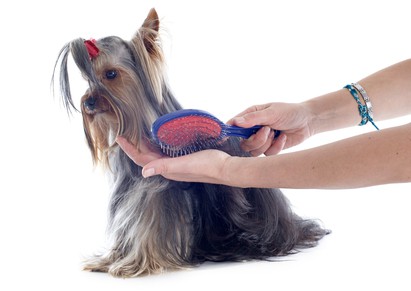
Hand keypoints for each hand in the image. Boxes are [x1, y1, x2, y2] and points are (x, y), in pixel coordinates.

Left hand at [116, 136, 232, 183]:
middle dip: (134, 145)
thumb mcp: (184, 164)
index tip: (119, 137)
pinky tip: (159, 135)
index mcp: (166, 169)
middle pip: (145, 156)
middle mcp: (168, 167)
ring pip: (154, 153)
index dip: (129, 149)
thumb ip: (164, 166)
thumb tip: (144, 172)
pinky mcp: (184, 158)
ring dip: (144, 144)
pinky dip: (157, 143)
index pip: (141, 159)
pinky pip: (164, 151)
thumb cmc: (207, 165)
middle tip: (126, 131)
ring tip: (137, 131)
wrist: (226, 168)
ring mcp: (176, 163)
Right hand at [228, 102, 312, 155]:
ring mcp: (261, 140)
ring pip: (254, 152)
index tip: (231, 136)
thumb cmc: (289, 112)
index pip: (233, 126)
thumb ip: (253, 118)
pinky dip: (276, 147)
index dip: (231, 132)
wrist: (307, 122)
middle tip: (268, 130)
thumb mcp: (271, 112)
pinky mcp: (270, 149)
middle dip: (256, 140)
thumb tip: (236, 122)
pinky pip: (267, 155)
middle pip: (243, 144)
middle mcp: (253, 130)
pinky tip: (283, 137)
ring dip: (266, 143)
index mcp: (250, 117)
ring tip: (276, 132)